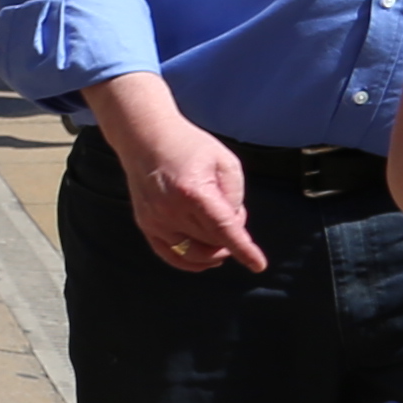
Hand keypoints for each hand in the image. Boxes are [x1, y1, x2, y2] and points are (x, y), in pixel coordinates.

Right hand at [119, 124, 265, 273]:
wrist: (144, 137)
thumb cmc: (188, 146)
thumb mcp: (225, 162)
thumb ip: (234, 195)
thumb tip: (232, 225)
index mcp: (193, 191)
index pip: (223, 229)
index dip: (243, 249)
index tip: (258, 265)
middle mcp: (170, 210)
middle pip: (212, 242)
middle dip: (231, 235)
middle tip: (233, 213)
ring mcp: (155, 220)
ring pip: (193, 253)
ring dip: (214, 250)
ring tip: (220, 232)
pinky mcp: (145, 224)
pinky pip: (171, 255)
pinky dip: (190, 261)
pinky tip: (206, 258)